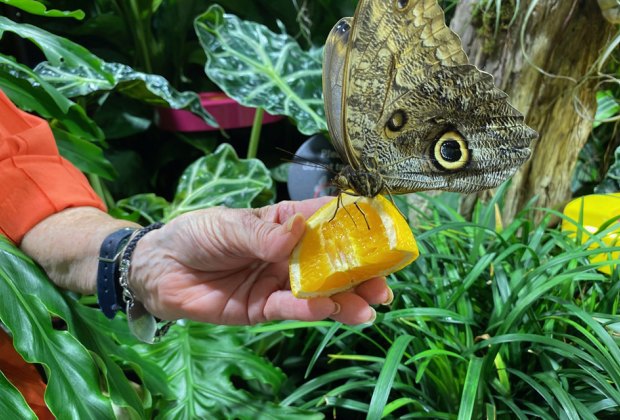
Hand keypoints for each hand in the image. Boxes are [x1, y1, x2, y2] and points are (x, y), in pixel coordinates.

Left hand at [129, 197, 391, 324]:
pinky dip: (309, 310)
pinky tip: (329, 309)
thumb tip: (298, 231)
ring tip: (369, 305)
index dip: (355, 226)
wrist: (159, 269)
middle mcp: (288, 255)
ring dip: (345, 298)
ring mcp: (278, 283)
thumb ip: (263, 234)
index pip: (326, 222)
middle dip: (359, 273)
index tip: (383, 233)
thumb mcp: (229, 225)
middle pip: (331, 263)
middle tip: (384, 283)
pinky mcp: (262, 309)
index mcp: (285, 224)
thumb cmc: (196, 235)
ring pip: (318, 291)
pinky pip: (290, 309)